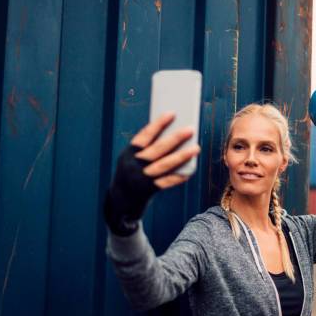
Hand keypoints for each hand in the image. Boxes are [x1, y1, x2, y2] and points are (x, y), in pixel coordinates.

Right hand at [104, 113, 200, 234]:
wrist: (119, 202)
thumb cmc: (130, 174)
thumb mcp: (131, 160)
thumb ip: (147, 150)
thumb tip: (173, 137)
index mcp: (128, 153)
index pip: (144, 135)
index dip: (158, 124)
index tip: (172, 113)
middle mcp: (133, 165)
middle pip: (157, 149)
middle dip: (175, 138)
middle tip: (190, 129)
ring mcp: (140, 178)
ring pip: (164, 165)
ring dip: (181, 156)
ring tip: (196, 148)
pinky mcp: (148, 191)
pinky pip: (166, 182)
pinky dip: (178, 176)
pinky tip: (190, 171)